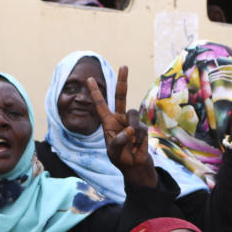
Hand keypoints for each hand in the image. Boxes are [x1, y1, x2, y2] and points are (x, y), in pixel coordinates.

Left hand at [87, 67, 157, 186]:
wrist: (134, 166)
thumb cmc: (120, 158)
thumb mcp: (114, 151)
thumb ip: (119, 140)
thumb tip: (129, 129)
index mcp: (108, 122)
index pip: (100, 105)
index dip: (95, 92)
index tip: (89, 79)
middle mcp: (120, 118)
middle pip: (121, 96)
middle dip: (122, 81)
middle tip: (124, 66)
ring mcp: (131, 122)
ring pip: (133, 116)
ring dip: (132, 129)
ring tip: (132, 142)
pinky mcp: (142, 128)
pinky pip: (141, 129)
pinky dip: (138, 139)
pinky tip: (137, 147)